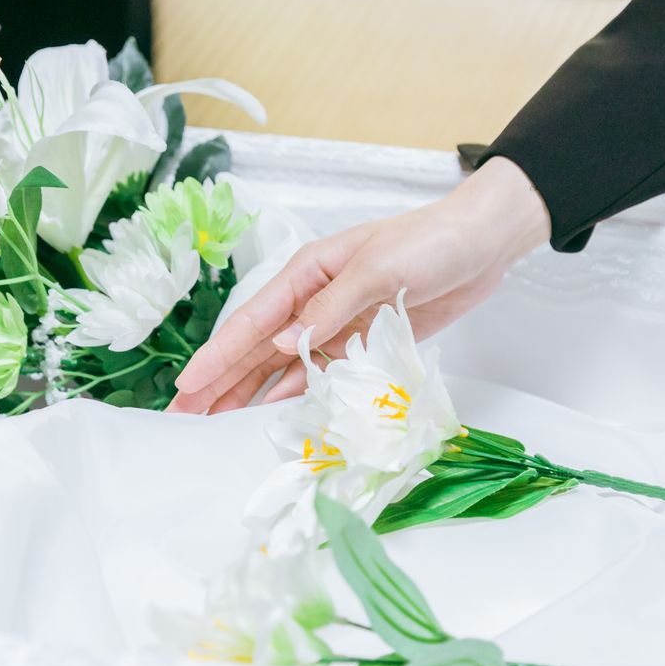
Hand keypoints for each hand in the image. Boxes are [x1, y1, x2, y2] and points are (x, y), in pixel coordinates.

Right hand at [167, 156, 551, 413]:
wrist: (482, 244)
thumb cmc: (430, 241)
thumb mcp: (377, 267)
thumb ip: (331, 309)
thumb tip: (284, 346)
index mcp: (307, 273)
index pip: (252, 320)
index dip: (217, 355)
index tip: (187, 385)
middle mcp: (313, 301)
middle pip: (256, 348)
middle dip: (218, 381)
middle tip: (182, 417)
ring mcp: (336, 324)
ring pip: (281, 366)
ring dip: (248, 393)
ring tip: (212, 424)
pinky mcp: (363, 343)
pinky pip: (321, 374)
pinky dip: (296, 394)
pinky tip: (271, 415)